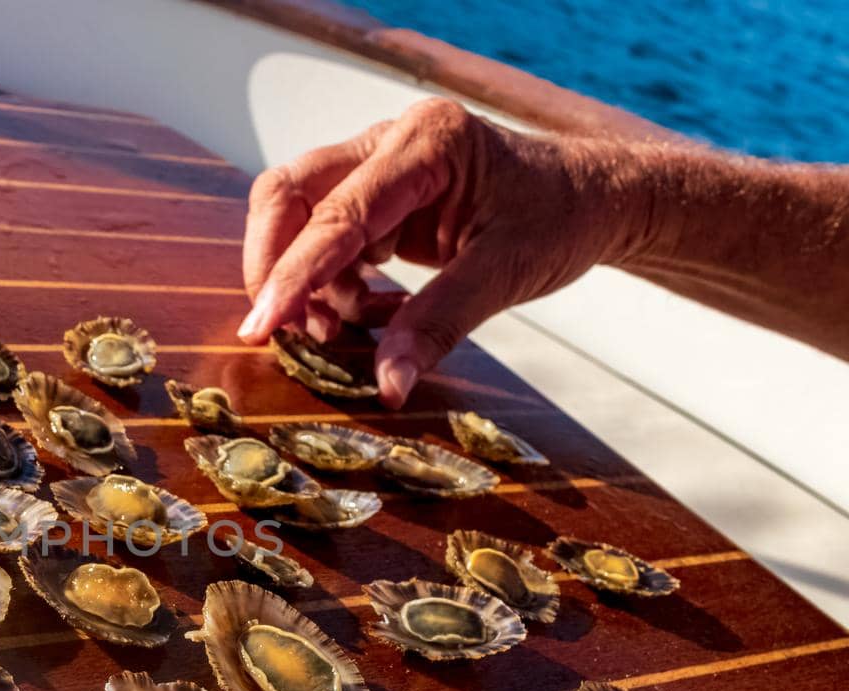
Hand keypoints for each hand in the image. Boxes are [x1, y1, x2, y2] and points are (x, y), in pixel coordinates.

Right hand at [237, 99, 648, 406]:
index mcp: (428, 143)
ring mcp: (378, 163)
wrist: (592, 199)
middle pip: (290, 194)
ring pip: (297, 215)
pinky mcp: (375, 195)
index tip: (262, 327)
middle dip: (276, 266)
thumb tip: (386, 386)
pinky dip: (332, 284)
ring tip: (344, 328)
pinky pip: (326, 238)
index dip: (293, 273)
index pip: (338, 212)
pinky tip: (376, 311)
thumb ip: (439, 324)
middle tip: (281, 330)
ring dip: (305, 281)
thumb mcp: (507, 273)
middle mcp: (390, 141)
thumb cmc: (560, 220)